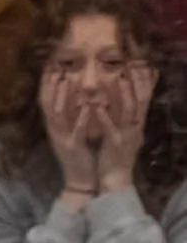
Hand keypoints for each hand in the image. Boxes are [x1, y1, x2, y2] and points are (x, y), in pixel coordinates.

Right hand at [41, 67, 101, 195]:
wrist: (78, 179)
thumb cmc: (79, 154)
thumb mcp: (71, 132)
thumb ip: (70, 116)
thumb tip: (71, 95)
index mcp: (54, 126)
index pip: (46, 101)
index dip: (46, 83)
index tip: (49, 65)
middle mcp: (55, 131)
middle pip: (47, 104)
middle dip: (50, 85)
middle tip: (54, 65)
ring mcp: (62, 139)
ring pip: (58, 114)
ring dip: (62, 96)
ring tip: (66, 79)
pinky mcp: (74, 147)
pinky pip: (77, 130)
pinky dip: (81, 117)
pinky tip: (87, 105)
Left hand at [97, 59, 153, 193]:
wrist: (115, 180)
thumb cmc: (116, 156)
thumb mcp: (124, 133)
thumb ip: (127, 117)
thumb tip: (128, 99)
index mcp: (137, 123)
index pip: (144, 96)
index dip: (144, 78)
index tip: (139, 61)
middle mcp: (135, 126)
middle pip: (141, 98)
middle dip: (138, 79)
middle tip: (133, 61)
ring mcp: (126, 135)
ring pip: (129, 110)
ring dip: (124, 93)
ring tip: (118, 77)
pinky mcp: (114, 145)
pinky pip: (111, 128)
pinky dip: (105, 117)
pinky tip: (98, 107)